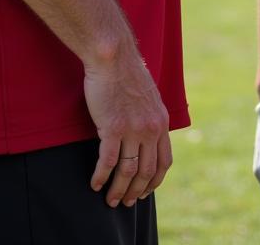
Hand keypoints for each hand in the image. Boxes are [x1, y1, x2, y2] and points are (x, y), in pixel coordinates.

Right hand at [84, 46, 171, 206]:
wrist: (113, 57)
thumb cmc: (126, 74)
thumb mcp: (149, 97)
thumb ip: (149, 117)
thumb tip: (146, 136)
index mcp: (161, 121)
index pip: (165, 161)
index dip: (155, 181)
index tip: (146, 191)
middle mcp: (150, 128)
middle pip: (147, 171)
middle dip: (137, 191)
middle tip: (126, 202)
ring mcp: (132, 129)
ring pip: (128, 171)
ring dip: (118, 190)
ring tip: (110, 200)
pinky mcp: (112, 128)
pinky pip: (108, 162)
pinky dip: (101, 177)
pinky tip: (94, 184)